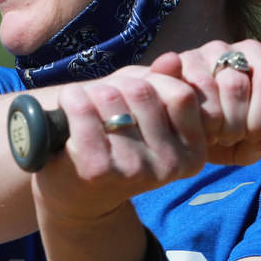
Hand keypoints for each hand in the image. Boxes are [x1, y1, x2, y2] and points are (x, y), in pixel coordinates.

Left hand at [32, 69, 207, 223]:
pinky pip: (83, 107)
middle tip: (104, 104)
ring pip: (112, 95)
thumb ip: (165, 87)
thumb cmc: (118, 152)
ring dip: (92, 92)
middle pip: (143, 90)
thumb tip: (172, 59)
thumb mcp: (150, 119)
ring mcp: (134, 169)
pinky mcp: (97, 169)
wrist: (79, 202)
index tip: (136, 97)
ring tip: (86, 109)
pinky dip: (70, 99)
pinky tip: (67, 109)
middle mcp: (169, 166)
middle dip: (118, 86)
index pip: (180, 94)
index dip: (154, 83)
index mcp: (192, 154)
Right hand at [149, 35, 260, 165]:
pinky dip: (198, 118)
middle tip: (241, 136)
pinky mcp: (182, 57)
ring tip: (214, 133)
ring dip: (226, 122)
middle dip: (259, 121)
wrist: (157, 129)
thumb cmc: (215, 138)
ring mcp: (215, 50)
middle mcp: (250, 51)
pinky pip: (198, 88)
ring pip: (235, 84)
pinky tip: (191, 126)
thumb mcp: (247, 146)